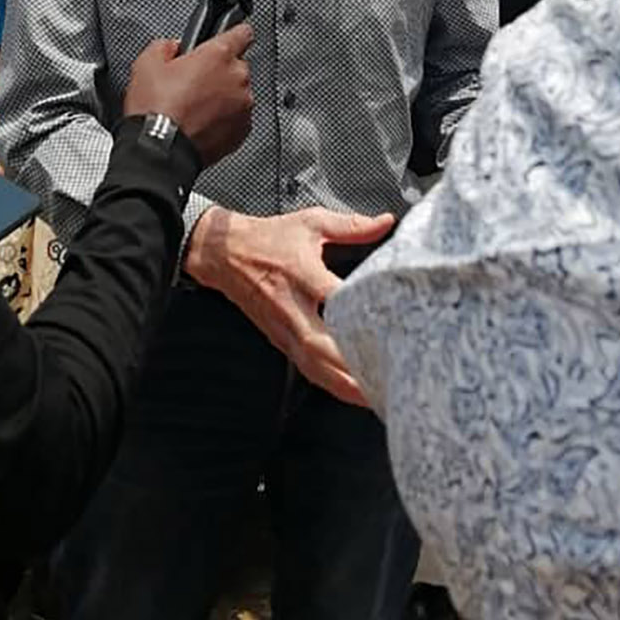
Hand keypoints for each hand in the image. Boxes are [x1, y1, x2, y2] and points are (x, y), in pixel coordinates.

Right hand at [123, 25, 253, 165]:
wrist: (160, 149)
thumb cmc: (156, 110)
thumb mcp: (147, 62)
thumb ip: (166, 45)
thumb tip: (174, 47)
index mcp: (218, 55)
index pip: (242, 32)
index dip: (235, 33)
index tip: (231, 37)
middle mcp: (237, 78)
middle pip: (236, 66)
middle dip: (218, 72)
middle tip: (193, 83)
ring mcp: (243, 106)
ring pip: (237, 93)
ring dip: (222, 96)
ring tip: (194, 107)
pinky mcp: (242, 131)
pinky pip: (237, 117)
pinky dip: (224, 119)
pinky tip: (201, 122)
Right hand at [183, 205, 395, 405]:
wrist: (225, 254)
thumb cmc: (269, 239)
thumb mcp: (311, 223)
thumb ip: (351, 226)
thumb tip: (386, 222)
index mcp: (303, 274)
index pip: (334, 299)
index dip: (362, 314)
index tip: (394, 324)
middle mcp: (292, 308)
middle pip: (324, 346)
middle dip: (354, 367)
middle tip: (388, 379)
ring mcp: (284, 329)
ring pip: (315, 366)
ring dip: (345, 385)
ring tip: (377, 397)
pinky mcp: (280, 340)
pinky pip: (308, 368)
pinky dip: (331, 383)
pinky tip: (352, 393)